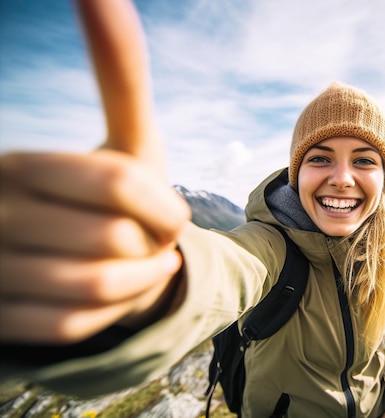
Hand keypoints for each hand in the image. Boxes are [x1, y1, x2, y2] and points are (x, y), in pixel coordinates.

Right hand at [0, 0, 189, 343]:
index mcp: (22, 163)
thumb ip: (118, 71)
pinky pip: (76, 326)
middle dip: (152, 247)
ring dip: (140, 283)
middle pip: (115, 239)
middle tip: (147, 243)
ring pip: (98, 289)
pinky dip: (114, 313)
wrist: (85, 256)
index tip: (169, 214)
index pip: (120, 183)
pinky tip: (117, 296)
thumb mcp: (124, 137)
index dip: (164, 206)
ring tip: (142, 269)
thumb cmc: (112, 195)